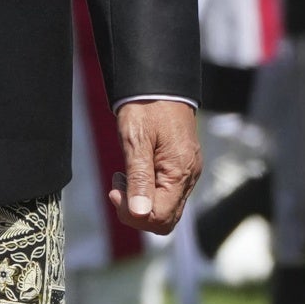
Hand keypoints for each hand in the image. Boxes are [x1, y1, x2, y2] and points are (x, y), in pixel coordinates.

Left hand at [112, 97, 199, 237]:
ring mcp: (187, 173)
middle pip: (165, 220)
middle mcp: (189, 177)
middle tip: (117, 187)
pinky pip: (165, 194)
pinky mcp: (181, 168)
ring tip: (122, 178)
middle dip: (137, 213)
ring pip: (165, 209)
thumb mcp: (136, 142)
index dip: (134, 214)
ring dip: (140, 202)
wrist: (158, 84)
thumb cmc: (145, 109)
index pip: (161, 217)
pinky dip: (146, 192)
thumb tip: (141, 214)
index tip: (115, 190)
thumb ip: (139, 179)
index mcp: (181, 172)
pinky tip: (131, 174)